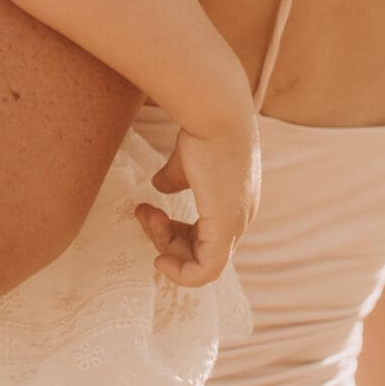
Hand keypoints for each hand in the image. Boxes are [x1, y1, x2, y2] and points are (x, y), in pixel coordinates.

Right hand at [136, 115, 260, 286]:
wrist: (218, 112)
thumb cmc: (204, 126)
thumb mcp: (186, 158)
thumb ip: (176, 177)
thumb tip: (159, 187)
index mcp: (236, 199)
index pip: (208, 233)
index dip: (176, 232)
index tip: (151, 215)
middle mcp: (241, 216)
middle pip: (203, 251)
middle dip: (166, 239)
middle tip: (143, 212)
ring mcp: (236, 224)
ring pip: (201, 261)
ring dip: (166, 246)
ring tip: (146, 214)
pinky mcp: (226, 229)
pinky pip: (207, 271)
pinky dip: (184, 274)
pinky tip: (161, 259)